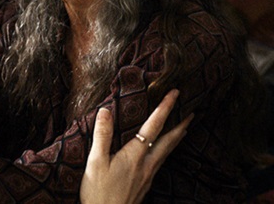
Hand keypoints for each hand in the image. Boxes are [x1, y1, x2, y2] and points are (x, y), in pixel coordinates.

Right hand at [80, 89, 193, 203]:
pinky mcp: (145, 185)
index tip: (175, 93)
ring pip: (167, 152)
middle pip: (168, 141)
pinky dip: (167, 150)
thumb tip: (105, 110)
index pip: (153, 127)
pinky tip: (163, 152)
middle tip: (192, 111)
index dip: (164, 108)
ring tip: (184, 128)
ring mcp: (148, 176)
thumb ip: (102, 136)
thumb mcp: (95, 162)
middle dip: (180, 124)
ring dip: (177, 137)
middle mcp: (146, 164)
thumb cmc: (98, 193)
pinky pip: (161, 162)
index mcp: (134, 156)